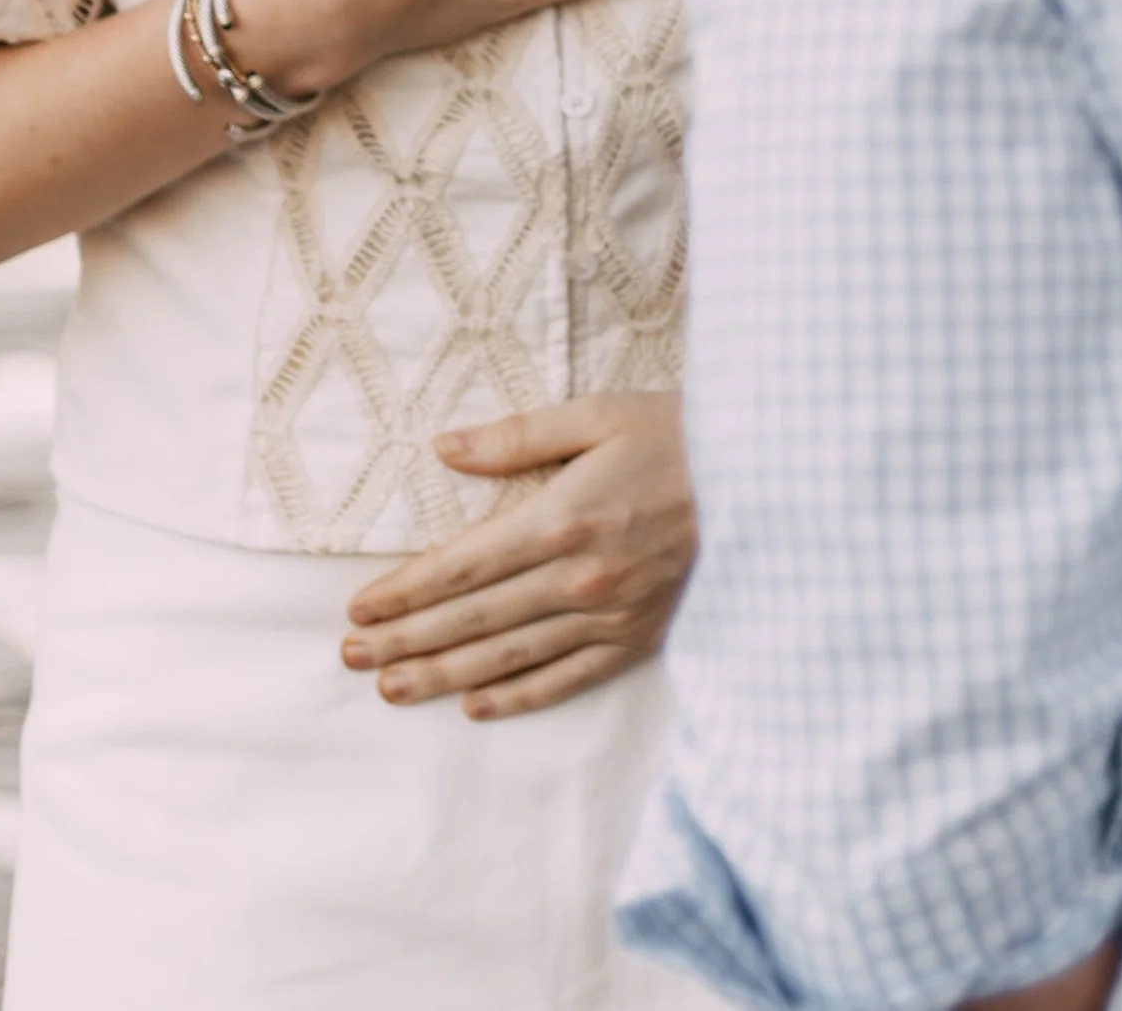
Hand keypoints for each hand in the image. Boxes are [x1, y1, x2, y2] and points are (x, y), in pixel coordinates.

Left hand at [341, 392, 695, 718]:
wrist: (770, 479)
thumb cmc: (680, 435)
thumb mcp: (599, 414)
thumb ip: (517, 436)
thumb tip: (444, 448)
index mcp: (562, 519)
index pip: (463, 567)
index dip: (406, 591)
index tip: (359, 608)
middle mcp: (579, 579)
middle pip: (473, 621)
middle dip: (407, 639)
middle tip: (351, 657)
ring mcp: (609, 617)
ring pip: (510, 658)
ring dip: (444, 676)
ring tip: (391, 689)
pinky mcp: (638, 639)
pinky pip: (568, 679)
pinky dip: (520, 697)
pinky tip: (478, 707)